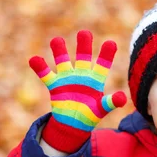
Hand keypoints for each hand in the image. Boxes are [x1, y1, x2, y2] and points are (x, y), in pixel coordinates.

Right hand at [29, 30, 126, 152]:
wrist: (73, 123)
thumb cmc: (90, 114)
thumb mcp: (102, 109)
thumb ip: (111, 102)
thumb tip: (122, 97)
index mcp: (96, 79)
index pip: (102, 65)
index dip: (106, 55)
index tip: (111, 43)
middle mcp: (81, 75)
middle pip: (83, 57)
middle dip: (83, 45)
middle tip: (84, 33)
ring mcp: (67, 78)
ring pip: (63, 60)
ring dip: (59, 51)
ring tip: (56, 40)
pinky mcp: (54, 85)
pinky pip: (46, 74)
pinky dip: (40, 67)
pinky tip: (34, 59)